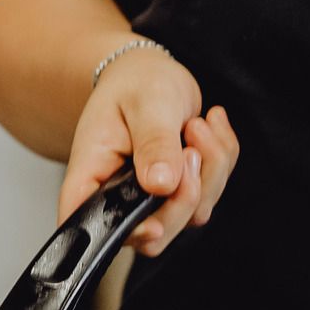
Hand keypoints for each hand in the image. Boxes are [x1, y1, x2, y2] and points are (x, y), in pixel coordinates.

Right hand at [59, 46, 238, 255]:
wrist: (151, 75)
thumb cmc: (136, 84)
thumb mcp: (145, 103)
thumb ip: (153, 142)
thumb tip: (161, 185)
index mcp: (92, 174)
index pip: (88, 223)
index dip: (120, 234)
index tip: (153, 224)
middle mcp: (119, 197)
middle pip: (153, 234)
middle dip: (186, 194)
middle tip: (189, 147)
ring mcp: (153, 201)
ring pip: (192, 215)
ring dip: (210, 168)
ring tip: (196, 125)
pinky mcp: (182, 194)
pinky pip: (214, 193)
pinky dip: (221, 158)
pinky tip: (210, 126)